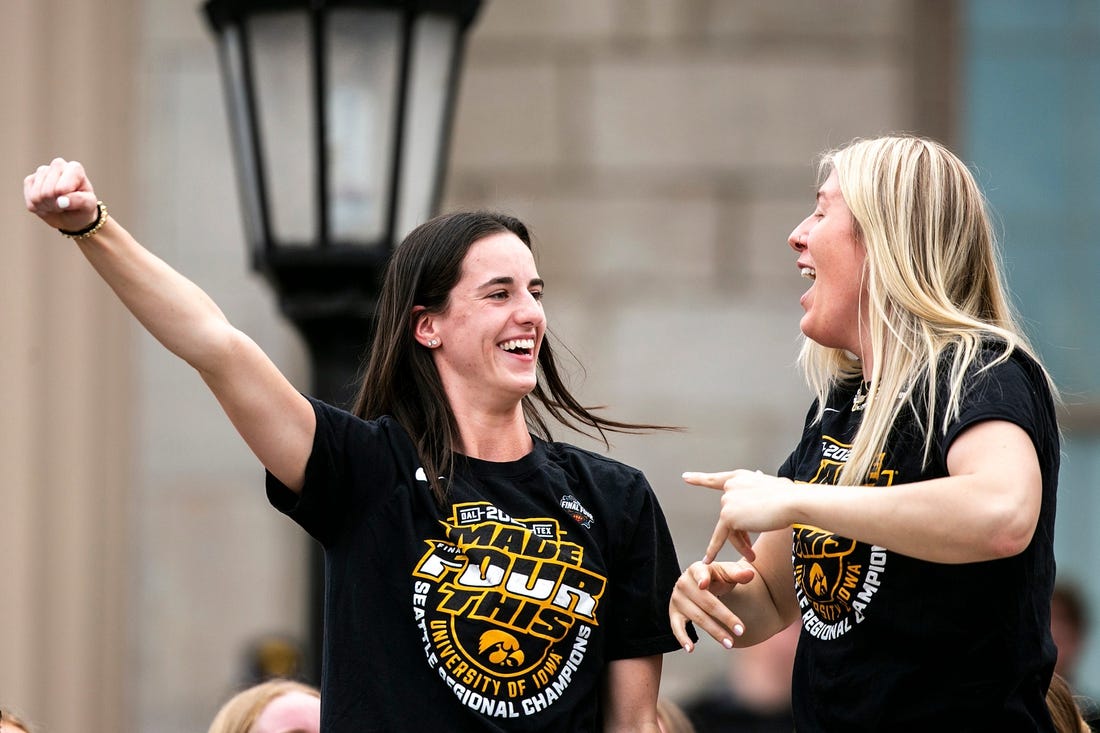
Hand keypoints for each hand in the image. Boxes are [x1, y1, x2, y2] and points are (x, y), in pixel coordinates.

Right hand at [24, 158, 98, 231]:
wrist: (72, 215)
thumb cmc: (83, 208)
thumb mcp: (89, 206)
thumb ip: (80, 201)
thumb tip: (61, 200)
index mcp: (74, 168)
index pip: (61, 188)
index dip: (65, 200)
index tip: (74, 201)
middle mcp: (58, 165)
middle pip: (47, 192)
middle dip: (55, 204)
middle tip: (65, 204)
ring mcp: (42, 171)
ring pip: (36, 196)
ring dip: (46, 206)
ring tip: (57, 204)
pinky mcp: (30, 180)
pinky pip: (29, 199)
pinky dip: (37, 207)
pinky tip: (46, 204)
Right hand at [669, 560, 755, 651]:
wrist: (701, 583)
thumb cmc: (716, 577)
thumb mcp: (725, 572)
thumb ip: (737, 573)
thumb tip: (750, 574)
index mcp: (696, 569)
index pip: (700, 573)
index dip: (702, 578)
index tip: (704, 585)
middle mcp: (683, 583)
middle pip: (706, 602)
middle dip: (725, 617)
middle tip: (741, 631)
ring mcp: (677, 599)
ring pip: (697, 617)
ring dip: (714, 631)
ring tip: (730, 643)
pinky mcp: (674, 613)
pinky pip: (676, 627)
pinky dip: (682, 638)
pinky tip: (691, 649)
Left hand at [683, 469, 797, 562]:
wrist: (792, 502)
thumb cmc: (790, 495)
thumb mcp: (773, 485)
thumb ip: (760, 487)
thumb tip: (757, 477)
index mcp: (740, 477)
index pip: (717, 479)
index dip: (700, 478)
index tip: (686, 478)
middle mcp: (730, 486)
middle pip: (730, 515)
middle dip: (741, 534)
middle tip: (751, 550)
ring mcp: (727, 501)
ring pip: (730, 529)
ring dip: (740, 544)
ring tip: (752, 556)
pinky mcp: (728, 516)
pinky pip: (720, 537)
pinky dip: (713, 549)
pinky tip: (708, 559)